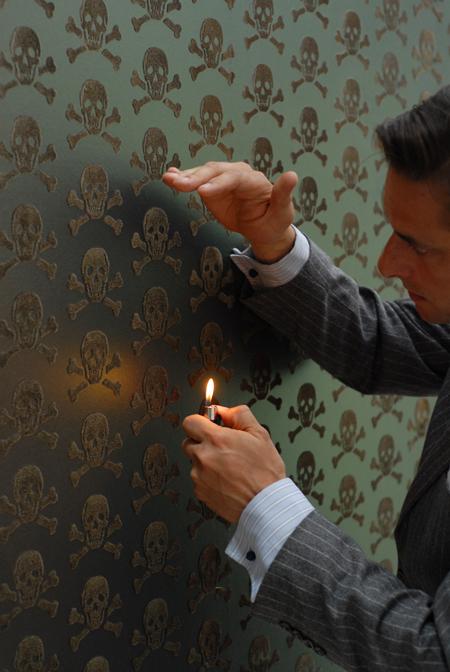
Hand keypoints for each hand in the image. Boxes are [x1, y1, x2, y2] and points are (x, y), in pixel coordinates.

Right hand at [162, 161, 297, 262]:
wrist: (264, 227)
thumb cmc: (275, 220)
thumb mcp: (283, 212)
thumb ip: (284, 194)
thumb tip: (292, 175)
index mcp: (254, 180)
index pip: (234, 177)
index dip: (218, 183)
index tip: (203, 193)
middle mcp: (236, 174)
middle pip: (214, 172)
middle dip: (196, 178)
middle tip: (178, 184)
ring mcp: (222, 180)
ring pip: (202, 174)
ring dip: (184, 176)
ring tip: (168, 179)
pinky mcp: (211, 188)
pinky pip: (196, 181)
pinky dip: (183, 177)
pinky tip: (170, 176)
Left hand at [182, 405, 285, 522]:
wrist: (266, 504)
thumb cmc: (265, 471)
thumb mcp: (259, 434)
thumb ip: (239, 415)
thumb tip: (223, 410)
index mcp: (216, 440)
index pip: (190, 422)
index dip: (201, 421)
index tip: (210, 426)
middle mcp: (203, 457)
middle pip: (188, 441)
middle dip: (202, 441)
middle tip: (222, 447)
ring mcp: (199, 476)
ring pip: (194, 462)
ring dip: (206, 461)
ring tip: (229, 467)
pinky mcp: (201, 492)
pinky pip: (198, 479)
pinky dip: (208, 478)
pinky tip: (227, 480)